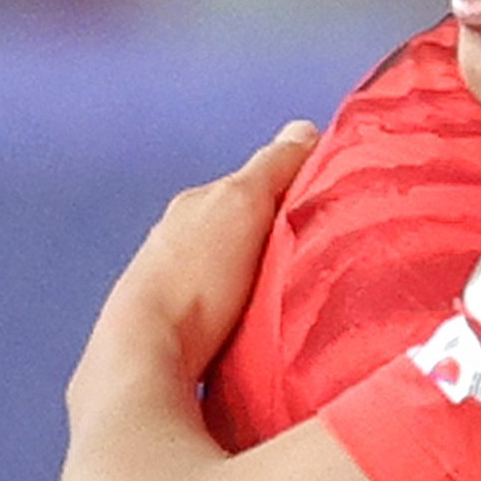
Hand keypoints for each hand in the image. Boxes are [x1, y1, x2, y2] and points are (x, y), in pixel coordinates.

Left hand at [96, 121, 317, 382]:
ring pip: (235, 268)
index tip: (332, 205)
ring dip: (262, 276)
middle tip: (322, 254)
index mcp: (198, 203)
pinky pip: (227, 308)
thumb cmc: (197, 276)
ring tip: (297, 296)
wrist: (147, 352)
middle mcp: (180, 237)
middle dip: (279, 234)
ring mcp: (176, 285)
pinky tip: (263, 327)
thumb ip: (273, 167)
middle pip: (244, 227)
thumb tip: (305, 128)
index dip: (294, 189)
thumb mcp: (244, 205)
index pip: (255, 182)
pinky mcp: (180, 331)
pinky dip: (247, 309)